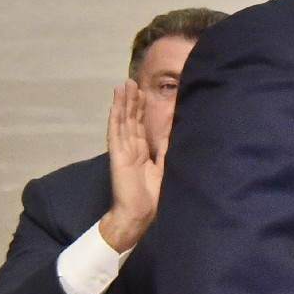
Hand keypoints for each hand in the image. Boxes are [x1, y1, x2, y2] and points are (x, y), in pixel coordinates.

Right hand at [99, 82, 161, 252]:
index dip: (140, 108)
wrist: (140, 212)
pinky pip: (115, 134)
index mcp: (142, 150)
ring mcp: (122, 150)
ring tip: (122, 86)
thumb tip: (178, 133)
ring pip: (121, 121)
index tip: (143, 92)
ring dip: (121, 103)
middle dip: (130, 100)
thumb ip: (167, 151)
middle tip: (131, 80)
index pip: (140, 124)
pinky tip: (114, 106)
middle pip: (130, 118)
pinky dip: (114, 118)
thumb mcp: (165, 167)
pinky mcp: (118, 156)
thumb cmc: (153, 194)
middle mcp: (131, 147)